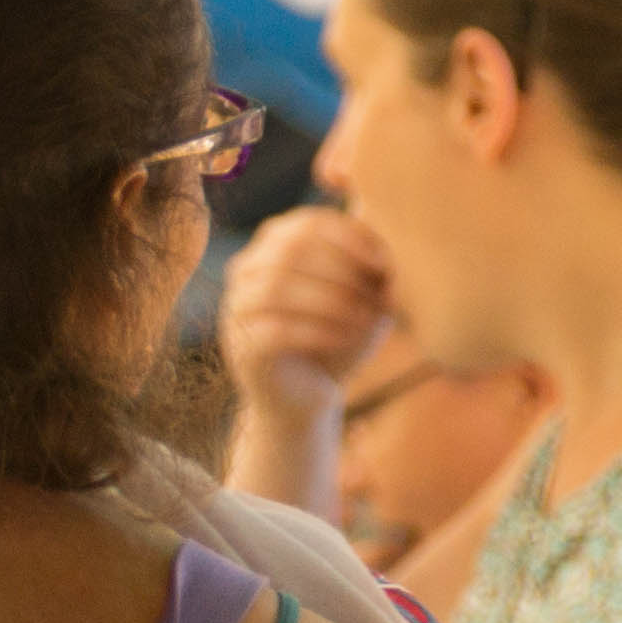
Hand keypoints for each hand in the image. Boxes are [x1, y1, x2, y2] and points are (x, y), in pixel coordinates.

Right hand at [220, 205, 398, 416]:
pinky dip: (318, 331)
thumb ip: (372, 272)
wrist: (306, 398)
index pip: (307, 224)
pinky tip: (345, 338)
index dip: (349, 238)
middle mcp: (245, 272)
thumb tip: (384, 261)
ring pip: (277, 288)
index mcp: (271, 247)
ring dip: (331, 301)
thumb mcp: (362, 300)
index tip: (384, 265)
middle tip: (376, 295)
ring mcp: (236, 310)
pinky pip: (275, 331)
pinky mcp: (241, 348)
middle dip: (342, 270)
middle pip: (289, 251)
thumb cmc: (337, 340)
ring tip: (365, 318)